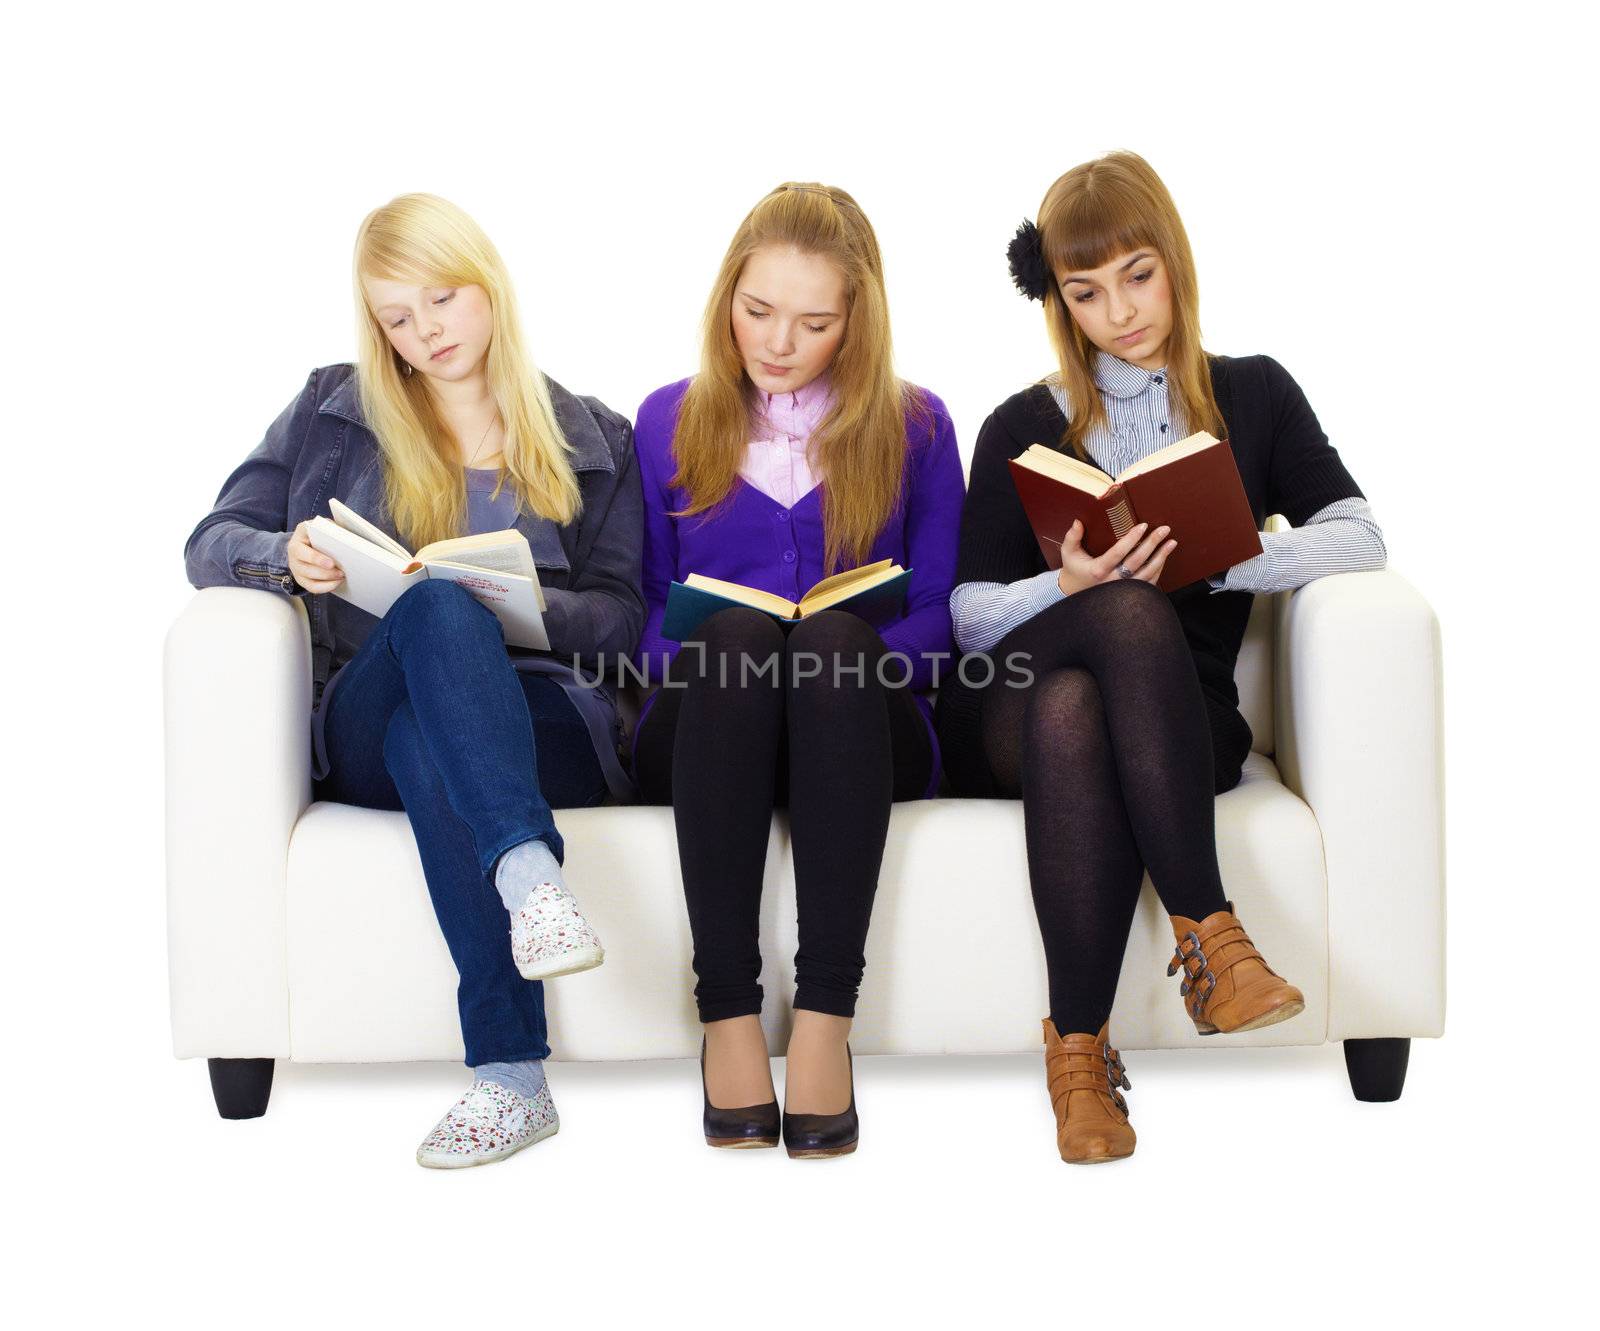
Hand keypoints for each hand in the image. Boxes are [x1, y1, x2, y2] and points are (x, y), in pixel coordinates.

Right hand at [287, 520, 344, 593]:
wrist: (309, 540)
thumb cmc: (321, 532)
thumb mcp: (325, 525)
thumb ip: (332, 528)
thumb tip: (346, 538)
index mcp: (300, 534)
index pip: (304, 547)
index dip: (316, 558)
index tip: (331, 563)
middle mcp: (293, 550)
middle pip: (306, 566)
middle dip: (325, 572)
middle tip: (341, 572)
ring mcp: (295, 566)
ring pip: (310, 577)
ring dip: (328, 579)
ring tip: (342, 576)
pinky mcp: (301, 578)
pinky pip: (312, 587)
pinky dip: (326, 587)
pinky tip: (337, 583)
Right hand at [1056, 519, 1176, 595]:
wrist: (1075, 593)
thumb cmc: (1074, 570)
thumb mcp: (1069, 553)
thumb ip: (1072, 537)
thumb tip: (1078, 522)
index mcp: (1098, 570)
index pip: (1118, 552)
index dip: (1132, 539)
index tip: (1143, 526)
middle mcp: (1112, 582)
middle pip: (1136, 561)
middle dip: (1152, 544)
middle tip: (1164, 529)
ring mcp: (1123, 591)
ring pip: (1146, 573)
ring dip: (1161, 557)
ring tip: (1171, 542)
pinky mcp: (1130, 595)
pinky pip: (1149, 583)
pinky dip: (1158, 570)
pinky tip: (1164, 558)